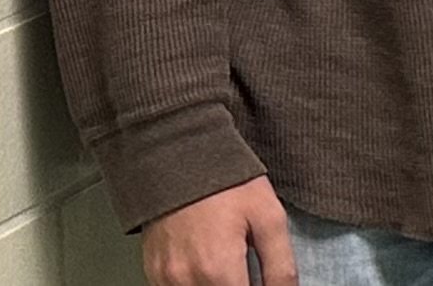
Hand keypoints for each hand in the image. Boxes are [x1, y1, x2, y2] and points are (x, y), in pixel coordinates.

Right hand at [141, 178, 292, 285]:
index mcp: (218, 271)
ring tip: (231, 270)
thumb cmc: (228, 185)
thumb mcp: (269, 218)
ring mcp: (165, 278)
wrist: (179, 158)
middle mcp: (186, 281)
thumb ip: (280, 266)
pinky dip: (196, 285)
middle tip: (249, 273)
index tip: (263, 282)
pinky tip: (209, 271)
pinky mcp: (153, 271)